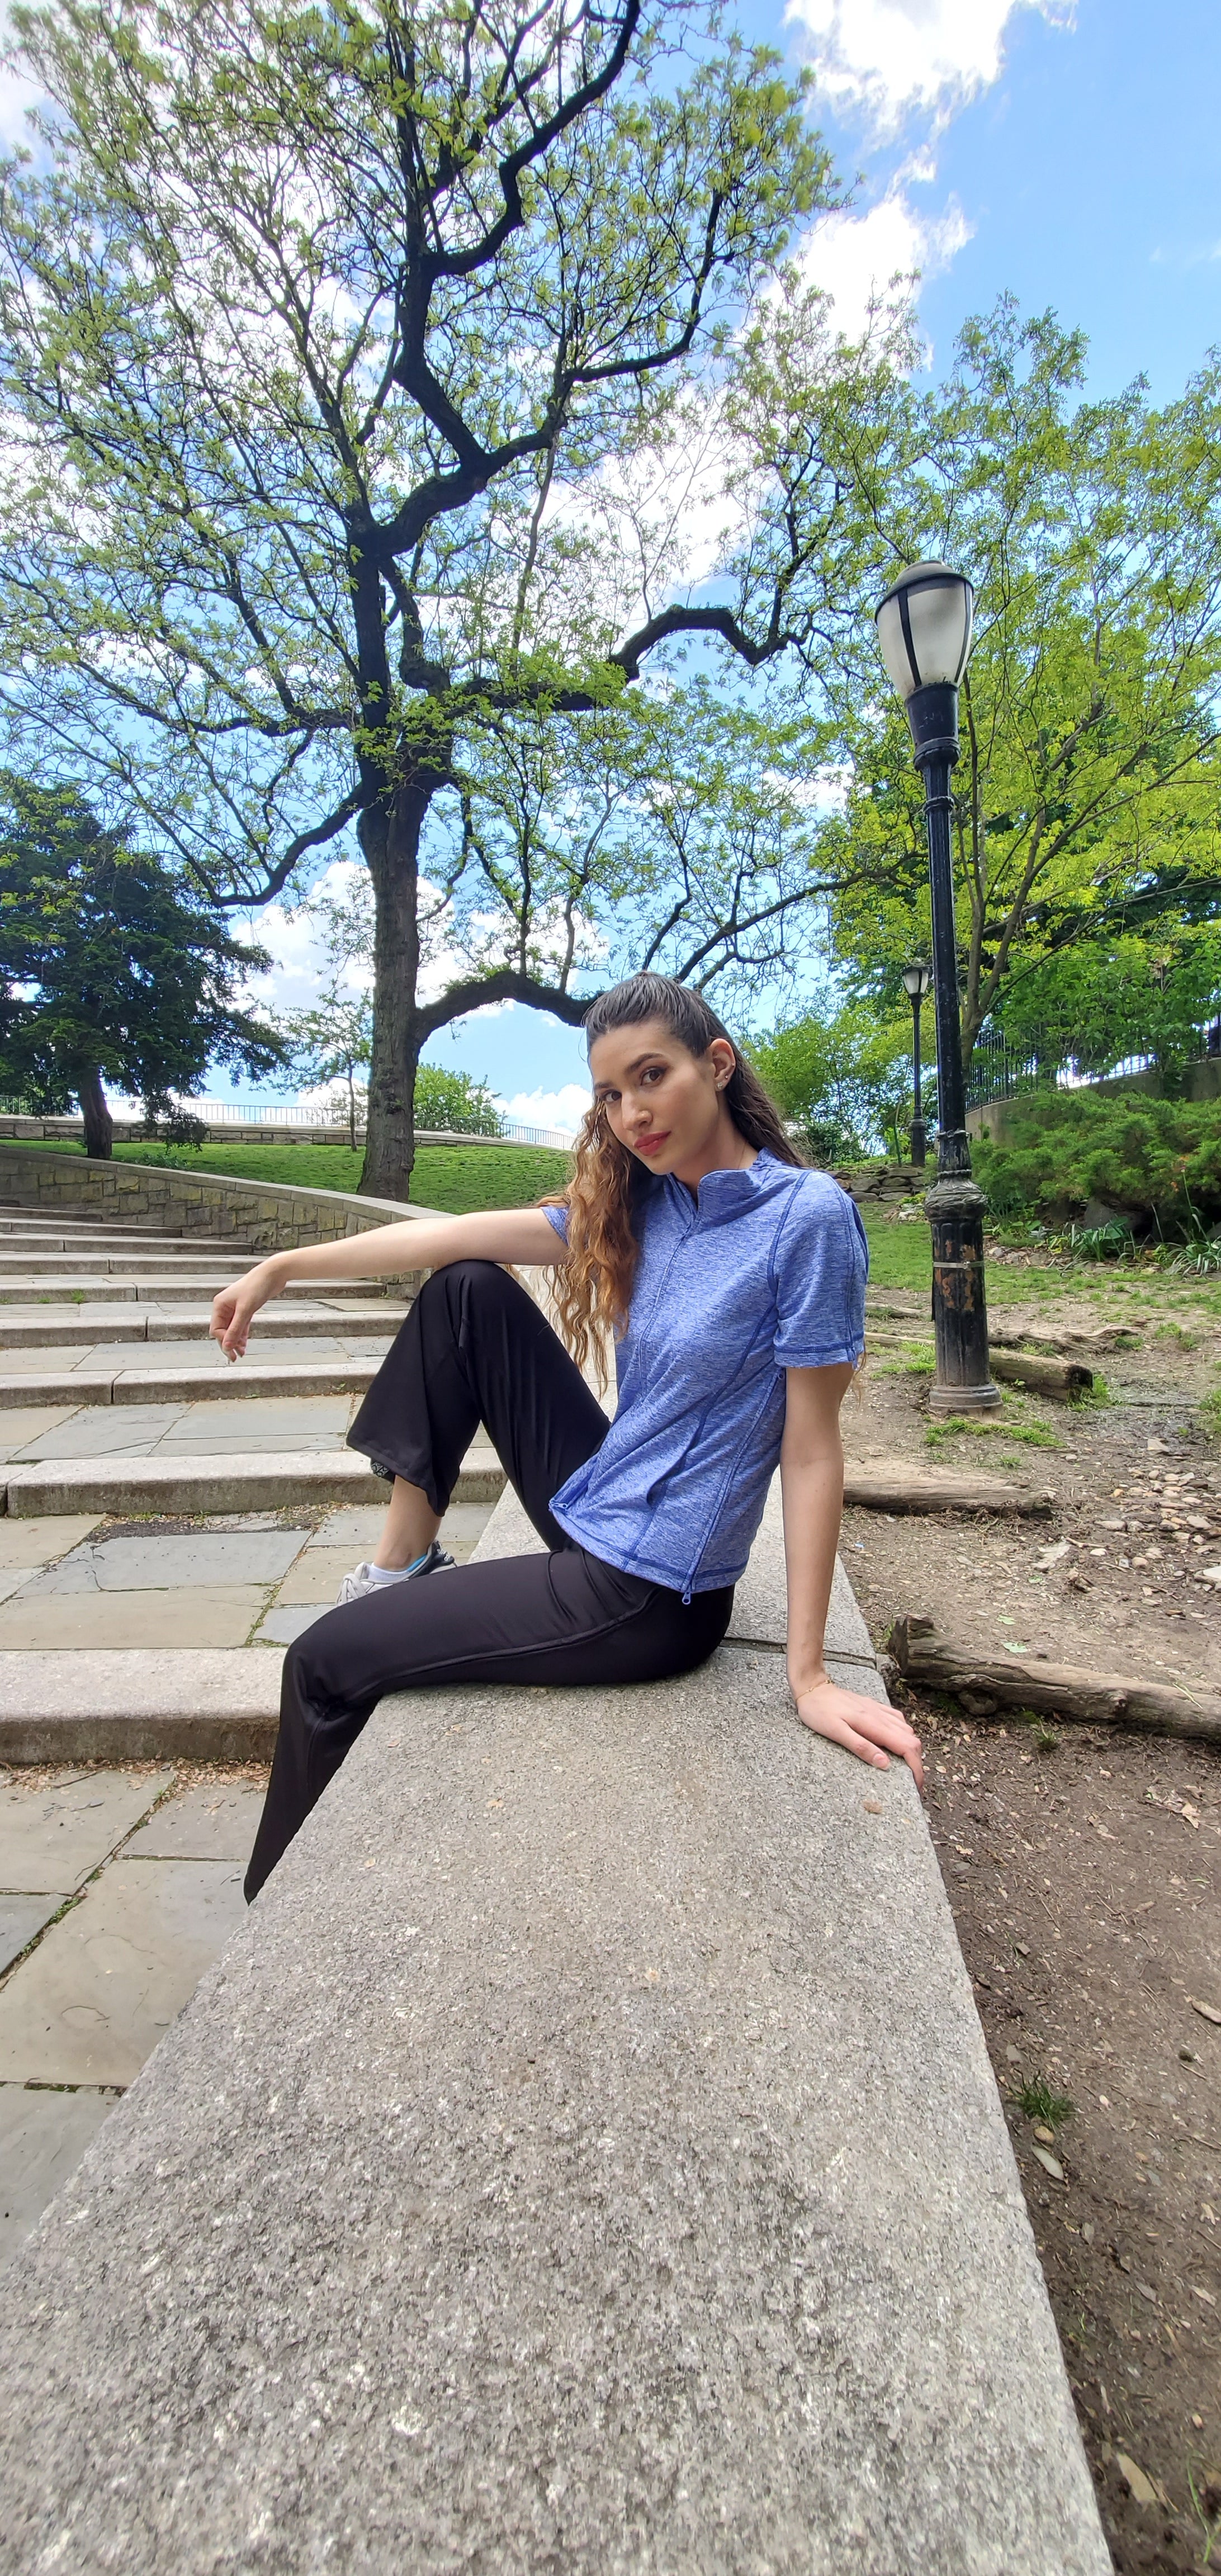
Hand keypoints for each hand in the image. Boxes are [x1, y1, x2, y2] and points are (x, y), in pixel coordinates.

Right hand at [209, 1260, 282, 1360]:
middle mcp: (225, 1307)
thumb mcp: (245, 1310)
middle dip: (228, 1343)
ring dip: (236, 1341)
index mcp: (219, 1305)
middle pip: (223, 1331)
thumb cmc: (257, 1287)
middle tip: (235, 1357)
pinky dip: (242, 1335)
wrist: (273, 1274)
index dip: (223, 1340)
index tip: (233, 1349)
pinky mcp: (245, 1309)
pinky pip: (240, 1326)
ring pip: (232, 1329)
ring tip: (241, 1353)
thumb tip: (227, 1346)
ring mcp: (235, 1308)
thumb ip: (235, 1329)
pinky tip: (244, 1345)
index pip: (216, 1329)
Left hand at [792, 1675, 923, 1791]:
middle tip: (913, 1782)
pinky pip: (898, 1720)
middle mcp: (881, 1716)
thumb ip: (861, 1747)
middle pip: (912, 1740)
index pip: (907, 1747)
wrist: (813, 1687)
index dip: (916, 1768)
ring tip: (907, 1767)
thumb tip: (885, 1764)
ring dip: (912, 1750)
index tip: (917, 1786)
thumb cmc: (819, 1711)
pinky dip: (904, 1735)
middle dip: (917, 1763)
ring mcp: (878, 1710)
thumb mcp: (835, 1732)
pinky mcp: (874, 1707)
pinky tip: (896, 1742)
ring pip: (907, 1731)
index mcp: (874, 1724)